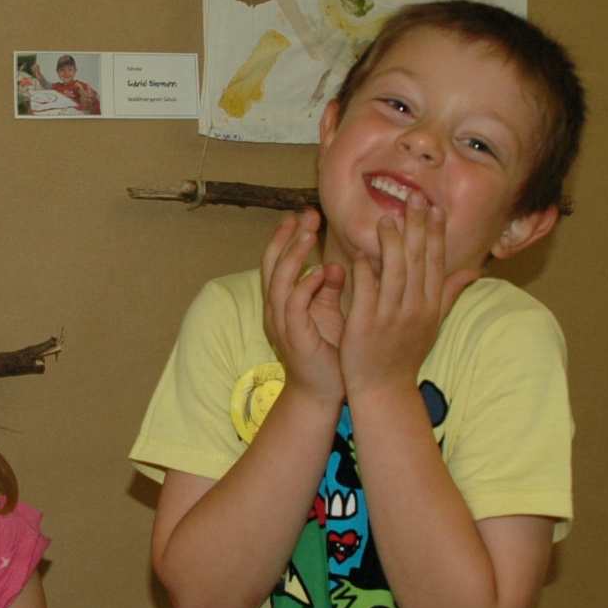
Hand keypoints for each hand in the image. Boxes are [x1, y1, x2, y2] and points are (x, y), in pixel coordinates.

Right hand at [258, 211, 345, 407]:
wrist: (322, 392)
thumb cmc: (328, 353)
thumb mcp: (330, 314)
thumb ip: (329, 289)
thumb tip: (334, 265)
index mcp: (284, 301)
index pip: (280, 261)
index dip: (288, 238)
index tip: (304, 215)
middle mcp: (276, 308)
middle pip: (273, 264)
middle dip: (288, 238)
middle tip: (305, 214)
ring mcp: (281, 322)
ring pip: (279, 280)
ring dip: (294, 256)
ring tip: (308, 233)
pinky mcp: (292, 336)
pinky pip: (293, 305)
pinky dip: (303, 286)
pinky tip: (317, 272)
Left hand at [337, 206, 480, 399]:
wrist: (384, 388)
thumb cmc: (405, 354)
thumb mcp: (433, 323)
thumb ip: (449, 293)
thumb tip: (474, 270)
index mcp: (430, 305)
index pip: (435, 262)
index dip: (435, 234)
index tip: (435, 208)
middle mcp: (415, 308)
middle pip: (417, 261)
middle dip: (417, 227)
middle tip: (415, 198)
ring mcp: (390, 316)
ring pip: (394, 273)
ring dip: (391, 244)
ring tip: (386, 220)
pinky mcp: (366, 324)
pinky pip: (366, 291)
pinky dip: (365, 271)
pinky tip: (361, 253)